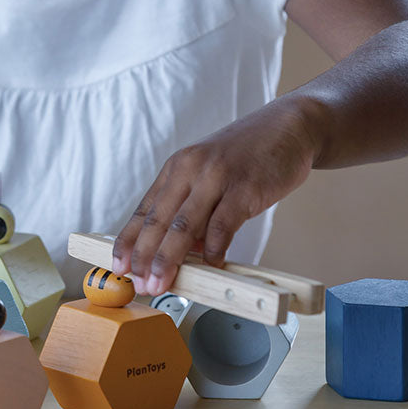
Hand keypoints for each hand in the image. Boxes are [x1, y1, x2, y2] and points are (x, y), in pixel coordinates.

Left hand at [112, 97, 320, 293]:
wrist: (289, 126)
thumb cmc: (249, 155)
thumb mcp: (211, 176)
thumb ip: (196, 211)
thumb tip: (184, 253)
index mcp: (178, 167)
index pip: (145, 210)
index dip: (129, 241)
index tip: (119, 266)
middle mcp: (191, 169)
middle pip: (159, 219)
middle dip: (144, 255)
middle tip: (138, 282)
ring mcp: (216, 177)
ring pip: (184, 225)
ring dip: (169, 258)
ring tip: (161, 281)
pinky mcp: (244, 188)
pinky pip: (222, 225)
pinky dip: (214, 249)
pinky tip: (211, 265)